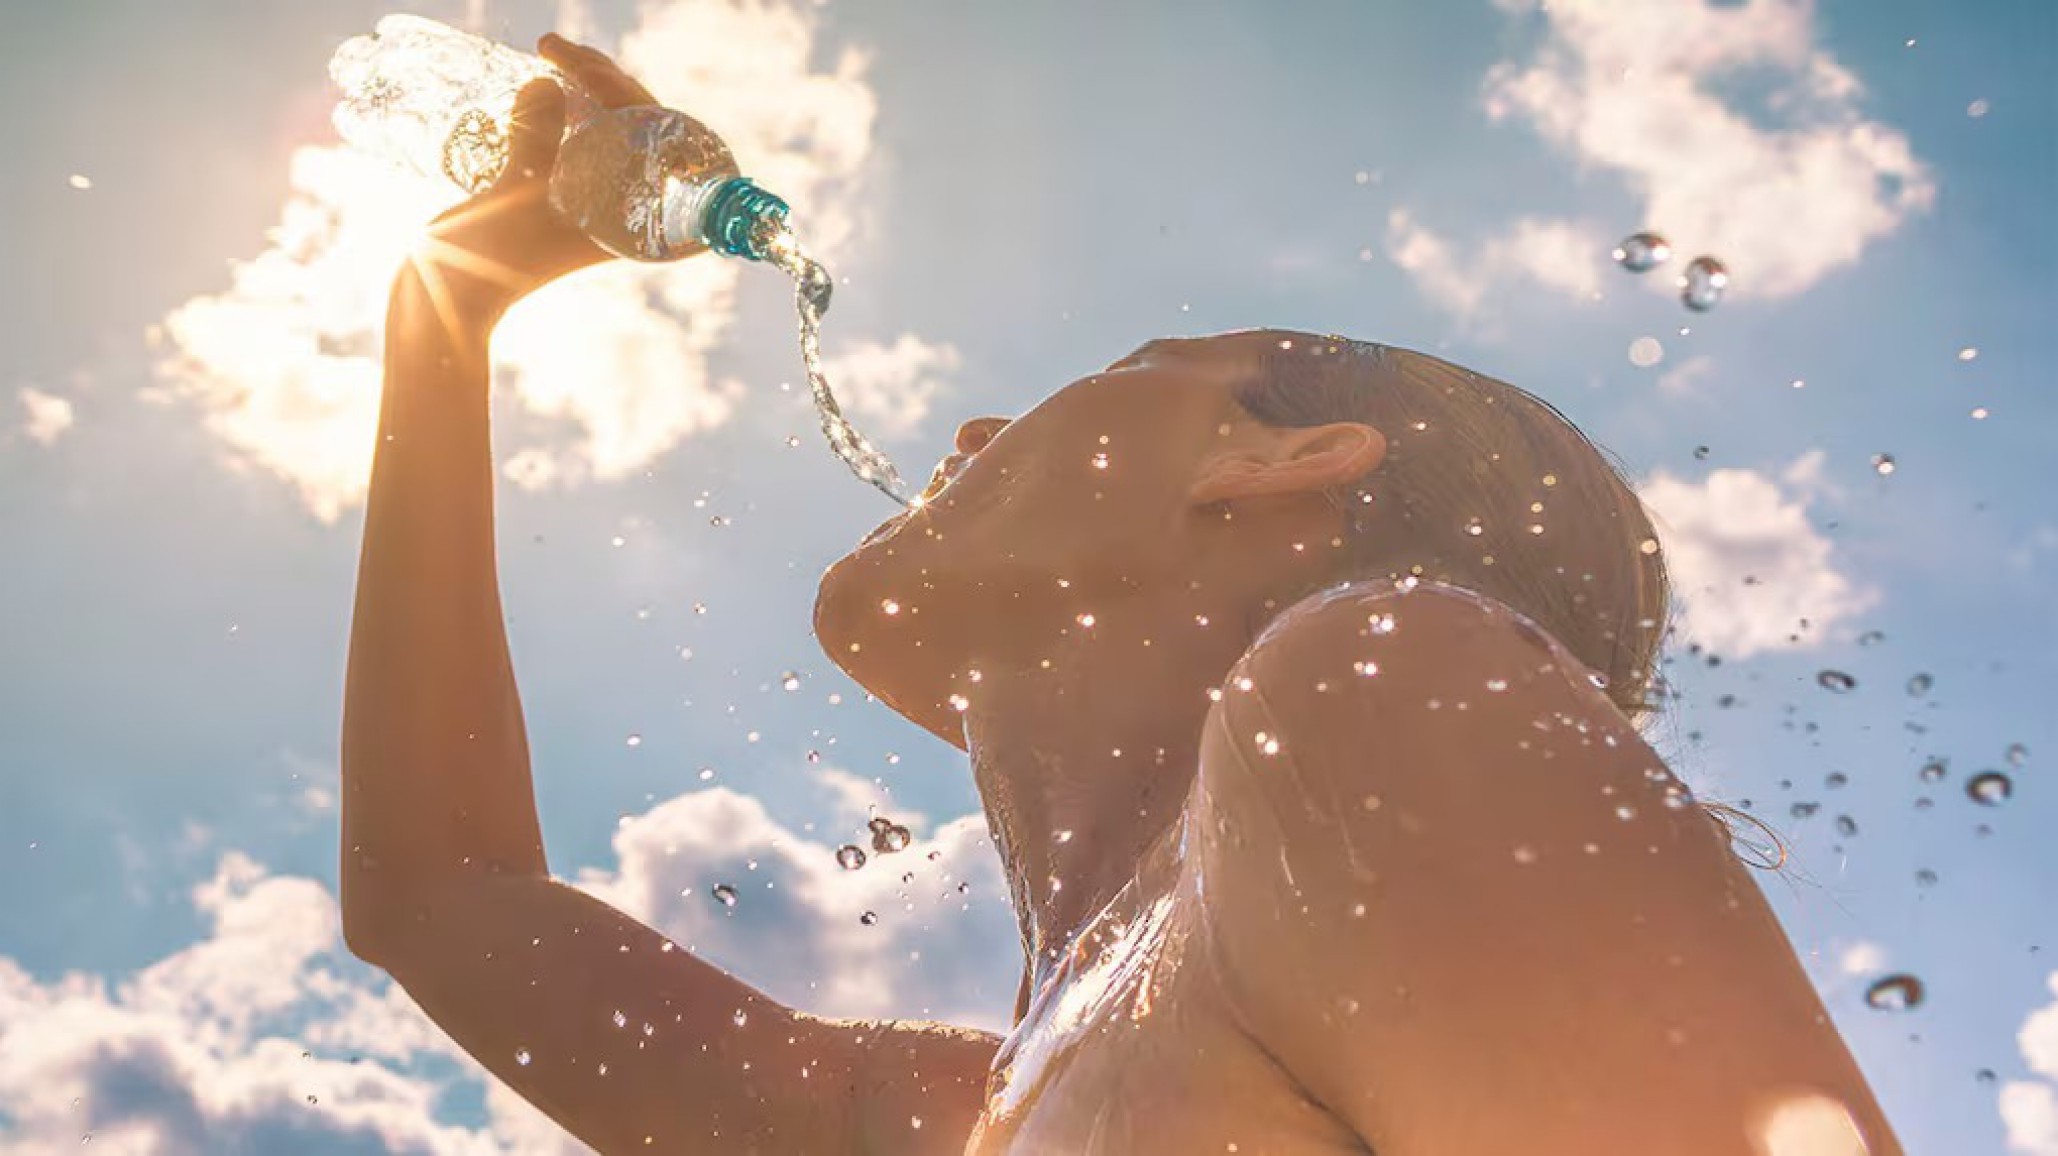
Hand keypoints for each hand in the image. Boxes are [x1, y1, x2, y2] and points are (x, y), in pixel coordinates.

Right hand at [407, 34, 658, 322]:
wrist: (445, 296)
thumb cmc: (487, 260)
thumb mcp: (515, 195)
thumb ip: (536, 139)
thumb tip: (549, 83)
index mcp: (633, 224)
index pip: (655, 144)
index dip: (625, 95)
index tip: (583, 68)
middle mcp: (621, 212)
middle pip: (632, 130)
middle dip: (600, 81)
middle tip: (554, 48)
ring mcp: (589, 202)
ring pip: (601, 129)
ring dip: (580, 87)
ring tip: (548, 53)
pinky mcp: (556, 194)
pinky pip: (572, 138)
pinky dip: (560, 108)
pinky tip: (539, 83)